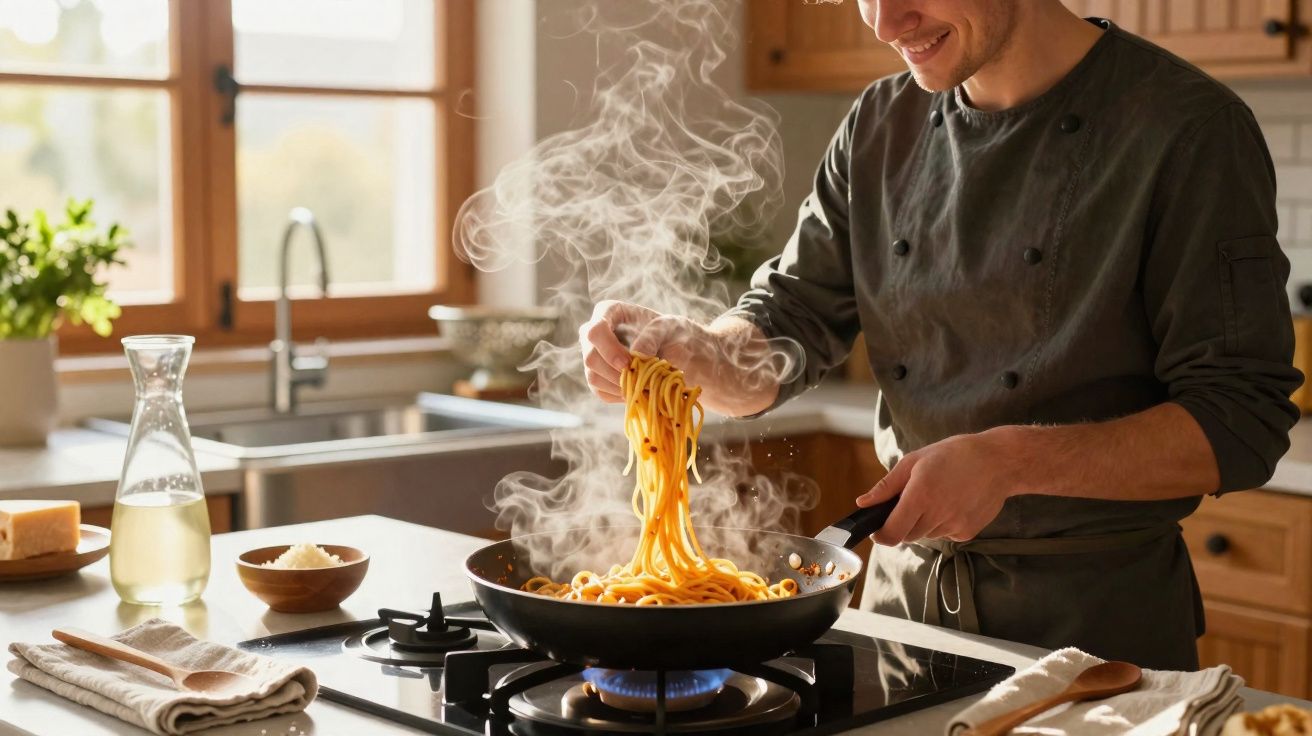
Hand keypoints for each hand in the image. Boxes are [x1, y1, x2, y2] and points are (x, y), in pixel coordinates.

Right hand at [578, 301, 710, 402]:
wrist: (680, 351)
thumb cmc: (673, 332)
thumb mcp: (669, 328)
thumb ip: (652, 337)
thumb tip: (636, 356)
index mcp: (609, 312)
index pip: (595, 331)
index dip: (609, 350)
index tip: (629, 364)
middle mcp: (595, 334)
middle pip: (591, 358)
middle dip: (615, 373)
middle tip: (641, 379)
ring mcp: (595, 357)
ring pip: (593, 377)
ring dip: (619, 386)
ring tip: (645, 385)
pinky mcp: (599, 377)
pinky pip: (601, 391)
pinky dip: (620, 395)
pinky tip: (639, 389)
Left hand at [854, 428, 1020, 544]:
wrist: (1000, 462)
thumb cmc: (954, 455)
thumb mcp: (914, 461)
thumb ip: (886, 486)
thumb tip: (863, 503)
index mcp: (920, 495)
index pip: (892, 532)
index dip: (881, 535)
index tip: (878, 530)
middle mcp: (938, 514)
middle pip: (907, 535)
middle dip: (903, 523)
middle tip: (914, 501)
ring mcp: (955, 526)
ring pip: (926, 535)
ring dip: (924, 523)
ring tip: (938, 497)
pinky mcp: (968, 533)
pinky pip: (945, 535)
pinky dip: (942, 524)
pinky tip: (953, 503)